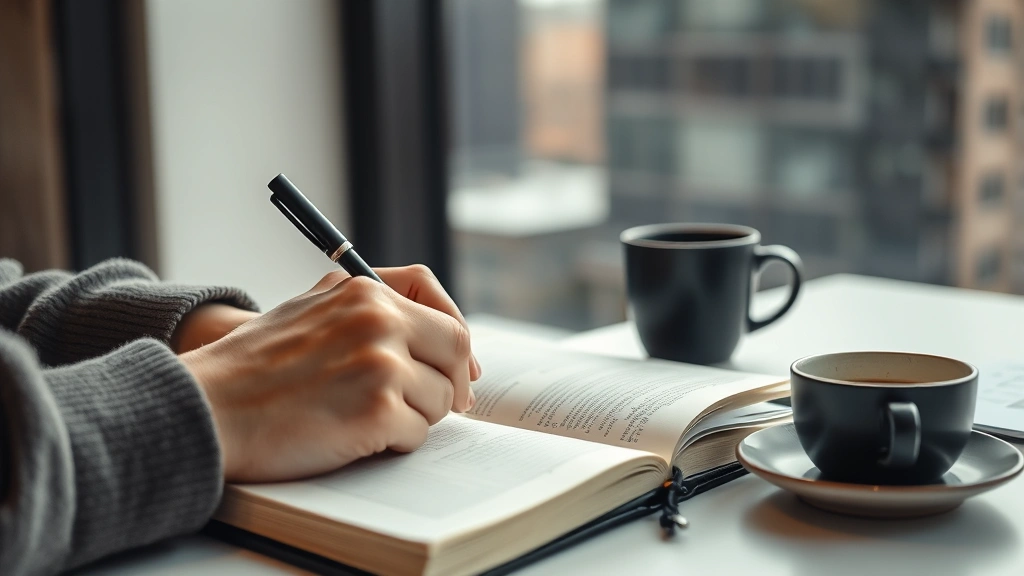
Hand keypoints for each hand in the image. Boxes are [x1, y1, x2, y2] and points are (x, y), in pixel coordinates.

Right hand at [180, 266, 477, 481]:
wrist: (206, 406)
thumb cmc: (252, 366)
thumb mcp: (311, 306)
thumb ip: (368, 307)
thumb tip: (433, 328)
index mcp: (365, 291)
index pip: (445, 315)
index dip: (457, 349)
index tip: (459, 372)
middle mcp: (380, 319)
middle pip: (456, 355)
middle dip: (447, 385)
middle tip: (428, 407)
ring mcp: (382, 363)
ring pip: (439, 400)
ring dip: (412, 418)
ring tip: (362, 418)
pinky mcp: (378, 410)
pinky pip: (417, 435)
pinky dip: (393, 444)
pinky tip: (353, 436)